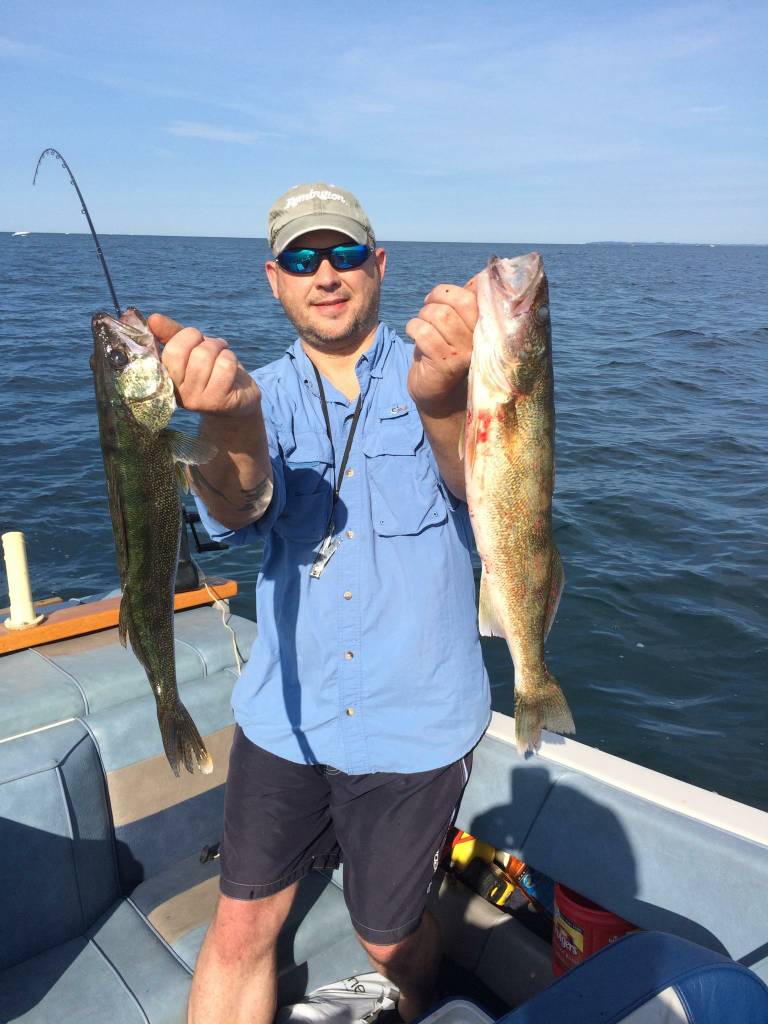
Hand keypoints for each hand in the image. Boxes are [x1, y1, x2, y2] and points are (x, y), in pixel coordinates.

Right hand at [148, 314, 260, 417]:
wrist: (239, 394)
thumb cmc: (211, 367)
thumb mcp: (191, 348)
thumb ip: (170, 334)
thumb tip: (152, 318)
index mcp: (166, 379)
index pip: (170, 350)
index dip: (187, 336)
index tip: (197, 339)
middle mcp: (177, 393)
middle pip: (182, 353)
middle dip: (203, 341)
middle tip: (214, 345)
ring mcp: (196, 401)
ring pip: (204, 357)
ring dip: (219, 348)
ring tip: (223, 354)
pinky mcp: (218, 403)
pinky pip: (224, 366)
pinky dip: (231, 358)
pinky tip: (232, 367)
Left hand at [406, 279, 477, 414]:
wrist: (436, 391)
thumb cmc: (445, 351)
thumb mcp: (459, 324)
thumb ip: (469, 301)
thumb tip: (482, 275)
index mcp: (485, 326)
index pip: (475, 295)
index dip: (450, 290)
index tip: (438, 297)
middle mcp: (479, 340)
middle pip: (458, 302)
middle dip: (435, 298)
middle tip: (427, 307)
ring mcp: (463, 353)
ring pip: (440, 316)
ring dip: (423, 315)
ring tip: (422, 324)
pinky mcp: (445, 364)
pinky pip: (424, 333)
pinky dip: (413, 328)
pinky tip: (414, 336)